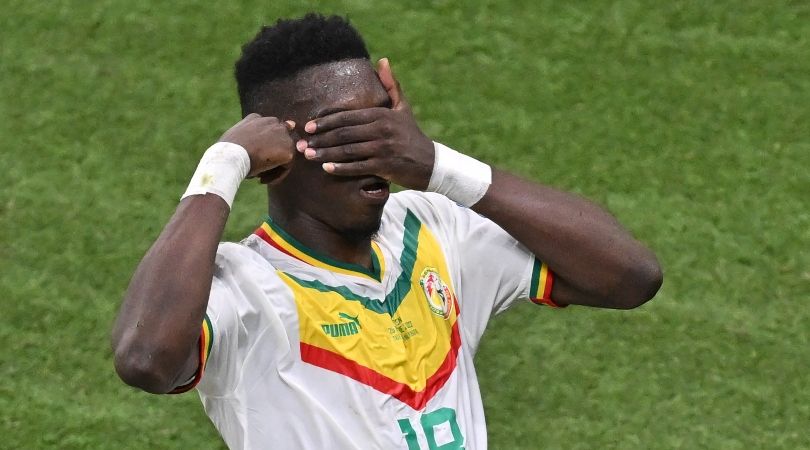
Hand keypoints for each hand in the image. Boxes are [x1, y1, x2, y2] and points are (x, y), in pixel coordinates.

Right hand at [218, 114, 295, 183]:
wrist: (229, 157)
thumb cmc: (226, 152)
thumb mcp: (233, 140)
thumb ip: (247, 139)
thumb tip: (255, 150)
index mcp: (256, 119)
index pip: (266, 132)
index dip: (261, 148)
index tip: (253, 158)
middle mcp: (272, 123)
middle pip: (278, 142)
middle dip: (270, 156)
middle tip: (257, 168)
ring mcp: (282, 135)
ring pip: (282, 154)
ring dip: (273, 167)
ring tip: (259, 176)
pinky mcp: (288, 150)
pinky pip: (286, 166)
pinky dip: (276, 176)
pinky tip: (262, 180)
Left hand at [299, 58, 434, 189]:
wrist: (431, 163)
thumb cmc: (412, 134)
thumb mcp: (403, 108)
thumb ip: (391, 85)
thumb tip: (382, 60)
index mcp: (381, 115)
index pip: (347, 117)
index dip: (326, 122)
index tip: (309, 126)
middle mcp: (381, 130)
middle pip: (344, 134)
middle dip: (321, 138)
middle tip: (302, 143)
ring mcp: (383, 149)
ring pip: (348, 150)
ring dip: (326, 153)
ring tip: (309, 155)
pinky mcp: (385, 166)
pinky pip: (358, 167)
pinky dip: (341, 168)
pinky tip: (327, 168)